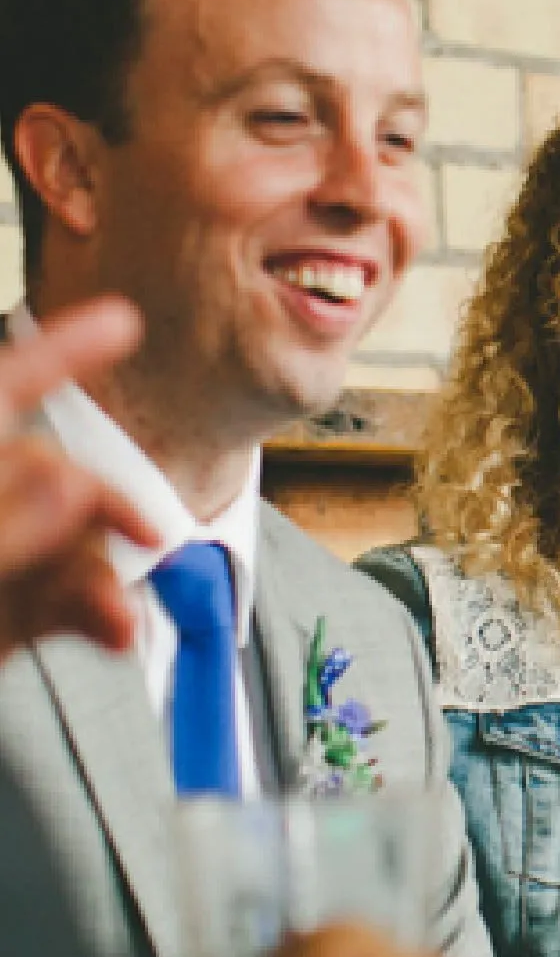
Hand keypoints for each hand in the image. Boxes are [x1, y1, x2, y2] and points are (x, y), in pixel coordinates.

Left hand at [0, 300, 157, 659]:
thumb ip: (2, 533)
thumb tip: (72, 483)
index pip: (0, 394)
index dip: (58, 354)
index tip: (123, 323)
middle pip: (42, 475)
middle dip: (96, 509)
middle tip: (147, 538)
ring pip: (58, 546)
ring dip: (100, 578)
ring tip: (119, 622)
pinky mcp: (1, 620)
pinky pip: (57, 604)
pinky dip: (92, 616)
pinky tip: (113, 633)